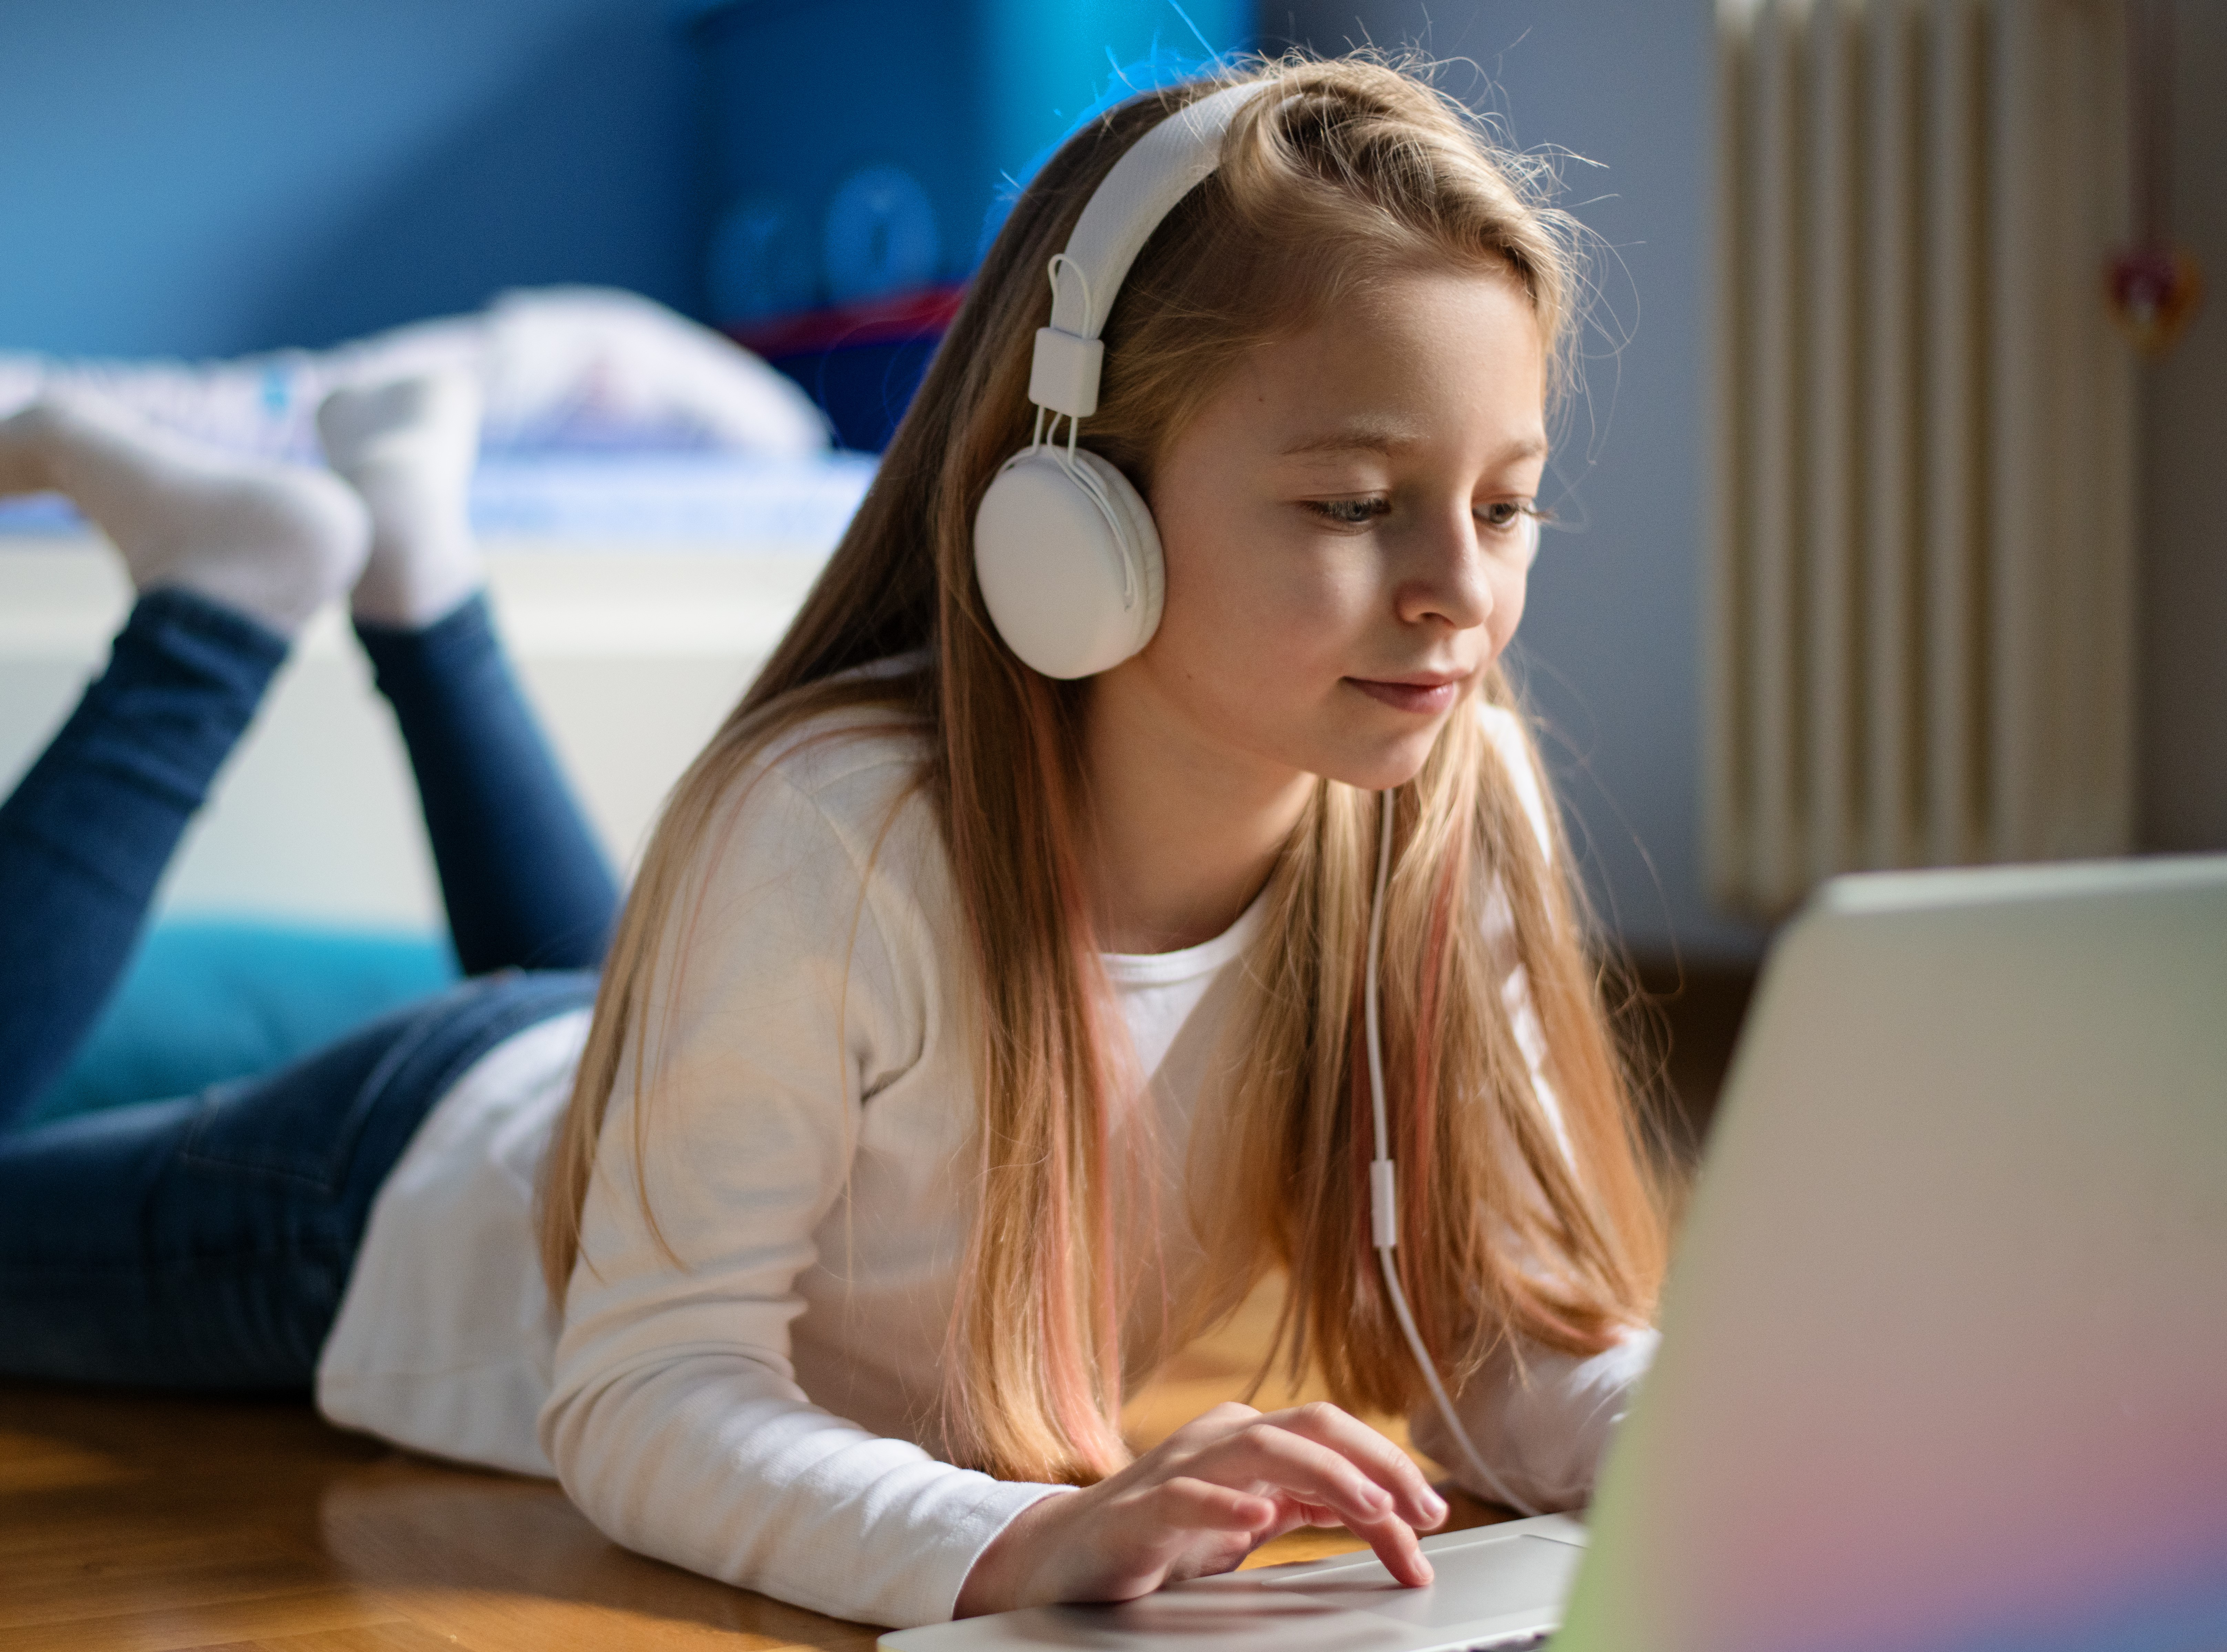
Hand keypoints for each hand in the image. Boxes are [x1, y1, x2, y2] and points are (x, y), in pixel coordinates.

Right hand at [954, 1400, 1448, 1616]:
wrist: (1066, 1556)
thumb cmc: (1163, 1534)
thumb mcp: (1252, 1517)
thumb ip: (1309, 1506)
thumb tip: (1388, 1514)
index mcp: (1249, 1439)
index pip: (1334, 1436)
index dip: (1391, 1470)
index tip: (1433, 1517)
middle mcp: (1219, 1440)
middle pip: (1310, 1425)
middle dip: (1376, 1462)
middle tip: (1422, 1510)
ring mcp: (1177, 1470)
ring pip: (1261, 1447)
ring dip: (1327, 1476)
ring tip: (1372, 1510)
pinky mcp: (1139, 1511)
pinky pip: (1186, 1497)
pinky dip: (1226, 1505)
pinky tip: (1258, 1520)